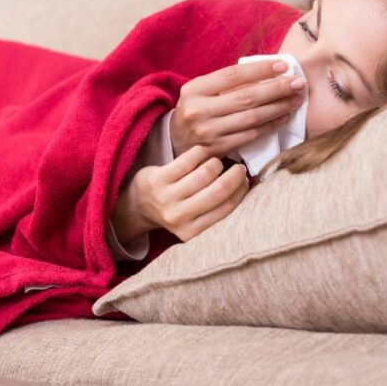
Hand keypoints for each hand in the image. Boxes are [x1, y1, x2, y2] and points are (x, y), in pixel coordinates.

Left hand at [111, 145, 249, 242]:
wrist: (138, 205)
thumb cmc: (175, 209)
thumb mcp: (193, 220)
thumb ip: (215, 209)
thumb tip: (248, 186)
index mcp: (191, 232)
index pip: (226, 208)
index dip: (241, 191)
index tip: (246, 181)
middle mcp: (179, 217)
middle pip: (218, 190)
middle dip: (235, 175)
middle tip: (239, 168)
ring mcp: (166, 197)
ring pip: (205, 173)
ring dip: (216, 164)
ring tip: (215, 164)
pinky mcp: (157, 178)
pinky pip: (188, 159)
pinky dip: (200, 153)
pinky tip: (202, 154)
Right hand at [170, 59, 304, 157]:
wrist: (175, 140)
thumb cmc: (196, 108)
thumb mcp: (201, 90)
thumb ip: (225, 82)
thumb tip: (268, 70)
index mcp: (194, 89)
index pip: (232, 75)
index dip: (260, 70)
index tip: (283, 65)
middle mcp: (199, 110)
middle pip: (246, 97)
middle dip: (277, 89)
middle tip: (298, 83)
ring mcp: (208, 132)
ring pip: (251, 118)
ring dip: (278, 108)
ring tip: (296, 99)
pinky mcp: (217, 148)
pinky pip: (250, 135)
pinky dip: (270, 125)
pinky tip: (283, 117)